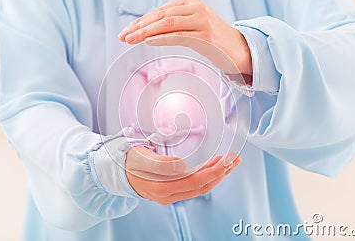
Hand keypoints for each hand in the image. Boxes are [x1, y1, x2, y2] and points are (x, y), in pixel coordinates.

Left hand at [118, 0, 251, 74]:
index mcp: (190, 2)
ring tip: (131, 39)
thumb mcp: (192, 26)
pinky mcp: (206, 36)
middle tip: (123, 36)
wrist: (239, 49)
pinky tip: (149, 41)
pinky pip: (179, 35)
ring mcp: (202, 21)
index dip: (140, 21)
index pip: (159, 10)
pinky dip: (162, 38)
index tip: (127, 31)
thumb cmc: (214, 40)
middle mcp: (196, 8)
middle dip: (139, 26)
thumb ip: (174, 26)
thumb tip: (148, 35)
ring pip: (167, 23)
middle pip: (160, 15)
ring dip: (145, 32)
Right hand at [125, 146, 241, 204]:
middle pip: (202, 186)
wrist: (119, 172)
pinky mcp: (172, 190)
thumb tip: (182, 166)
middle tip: (235, 159)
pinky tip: (213, 167)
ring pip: (200, 186)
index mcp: (162, 188)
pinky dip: (207, 175)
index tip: (226, 161)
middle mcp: (169, 195)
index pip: (195, 181)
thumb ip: (162, 164)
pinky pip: (194, 185)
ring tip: (229, 162)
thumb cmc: (129, 162)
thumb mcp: (142, 158)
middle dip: (221, 172)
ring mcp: (171, 194)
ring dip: (217, 174)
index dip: (213, 171)